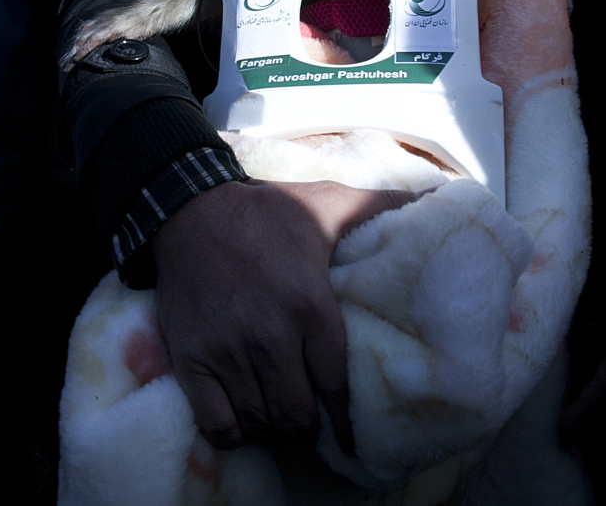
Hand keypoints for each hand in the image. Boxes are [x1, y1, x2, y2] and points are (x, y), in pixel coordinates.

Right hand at [153, 178, 418, 451]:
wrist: (192, 210)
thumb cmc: (267, 211)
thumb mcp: (329, 201)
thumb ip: (383, 204)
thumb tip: (440, 194)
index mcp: (310, 306)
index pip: (335, 387)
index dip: (345, 421)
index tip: (352, 437)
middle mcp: (271, 336)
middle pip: (297, 416)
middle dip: (307, 424)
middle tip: (311, 416)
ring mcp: (227, 351)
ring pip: (260, 423)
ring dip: (273, 426)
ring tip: (280, 414)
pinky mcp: (192, 359)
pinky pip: (217, 425)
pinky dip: (233, 431)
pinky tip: (242, 416)